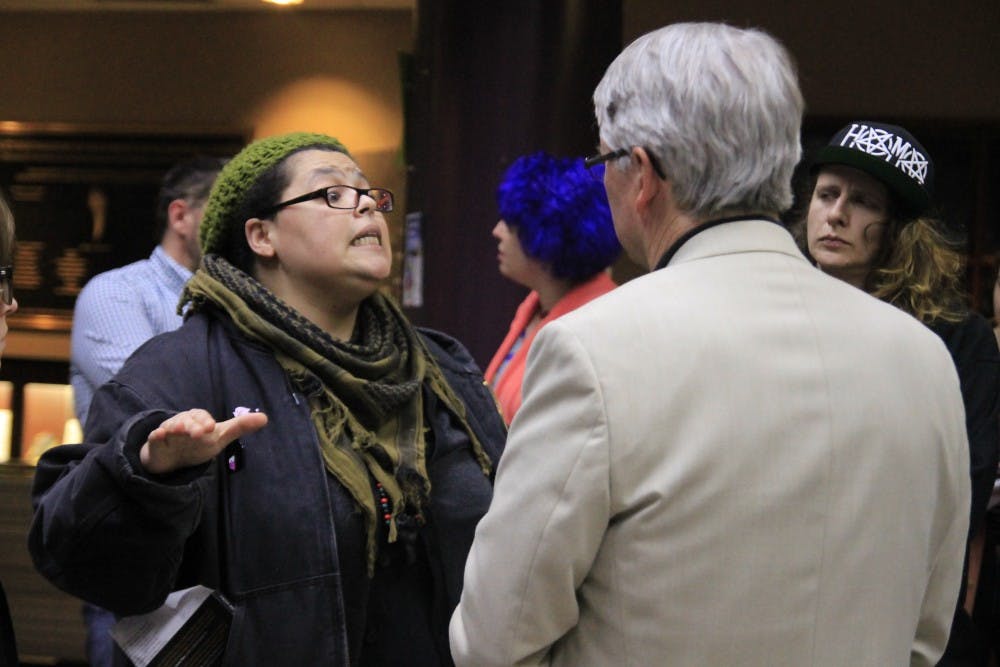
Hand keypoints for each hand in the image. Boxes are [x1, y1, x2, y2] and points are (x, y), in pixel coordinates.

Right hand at [139, 408, 268, 474]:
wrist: (174, 457)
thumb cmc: (199, 442)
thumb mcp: (220, 436)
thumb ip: (240, 427)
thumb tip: (265, 417)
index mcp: (199, 419)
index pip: (202, 417)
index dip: (206, 421)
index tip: (211, 428)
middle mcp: (183, 422)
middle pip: (187, 421)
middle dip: (193, 426)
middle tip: (198, 433)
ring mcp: (169, 432)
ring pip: (171, 427)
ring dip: (174, 427)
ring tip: (177, 430)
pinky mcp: (157, 443)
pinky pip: (155, 437)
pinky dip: (157, 436)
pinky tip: (159, 436)